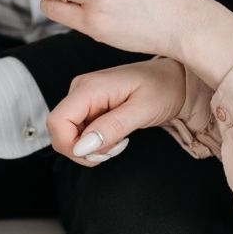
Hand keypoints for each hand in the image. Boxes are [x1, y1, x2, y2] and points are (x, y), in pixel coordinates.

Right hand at [48, 58, 185, 165]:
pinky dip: (95, 142)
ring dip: (91, 147)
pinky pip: (80, 131)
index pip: (57, 122)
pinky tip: (115, 136)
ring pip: (69, 134)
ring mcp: (84, 97)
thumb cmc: (163, 88)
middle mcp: (81, 89)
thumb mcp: (142, 111)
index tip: (99, 153)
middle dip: (83, 150)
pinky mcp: (89, 105)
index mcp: (90, 87)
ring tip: (119, 141)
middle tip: (115, 149)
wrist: (174, 80)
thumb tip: (82, 147)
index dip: (71, 146)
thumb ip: (111, 128)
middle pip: (60, 131)